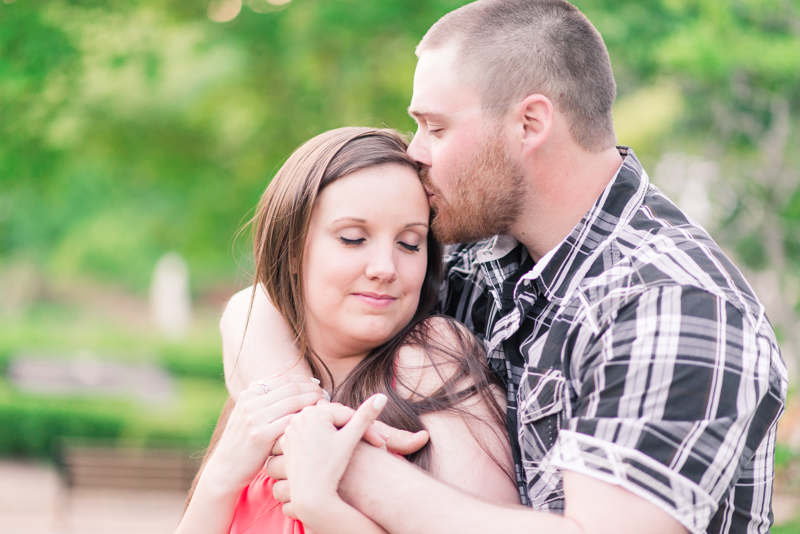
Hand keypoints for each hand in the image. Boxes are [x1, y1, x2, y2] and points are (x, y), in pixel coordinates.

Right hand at [201, 375, 325, 492]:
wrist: (226, 469)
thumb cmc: (244, 442)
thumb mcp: (246, 413)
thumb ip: (263, 397)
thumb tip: (289, 380)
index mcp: (248, 394)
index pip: (283, 378)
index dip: (303, 380)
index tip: (316, 385)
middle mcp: (250, 403)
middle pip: (290, 387)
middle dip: (312, 388)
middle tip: (325, 394)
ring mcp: (254, 419)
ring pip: (293, 401)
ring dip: (313, 401)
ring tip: (325, 405)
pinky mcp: (260, 436)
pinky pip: (290, 421)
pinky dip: (305, 418)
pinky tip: (315, 421)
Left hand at [281, 394, 389, 524]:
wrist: (310, 496)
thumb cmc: (331, 468)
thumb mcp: (351, 440)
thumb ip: (366, 416)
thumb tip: (383, 396)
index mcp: (313, 412)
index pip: (347, 415)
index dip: (367, 428)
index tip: (381, 442)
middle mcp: (298, 417)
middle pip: (334, 420)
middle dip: (353, 431)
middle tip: (375, 444)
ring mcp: (290, 430)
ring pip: (323, 428)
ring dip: (339, 436)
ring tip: (358, 451)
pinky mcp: (287, 443)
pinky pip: (310, 438)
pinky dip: (323, 443)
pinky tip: (336, 456)